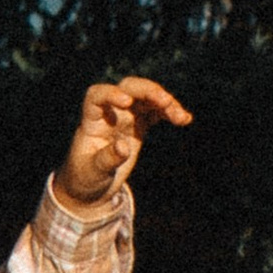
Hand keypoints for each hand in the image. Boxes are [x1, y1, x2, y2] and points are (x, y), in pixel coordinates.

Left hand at [55, 74, 192, 207]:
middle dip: (147, 90)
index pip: (97, 96)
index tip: (126, 102)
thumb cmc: (86, 176)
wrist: (92, 184)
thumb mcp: (94, 172)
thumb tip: (124, 147)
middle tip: (165, 101)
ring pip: (146, 98)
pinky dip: (170, 113)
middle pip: (128, 88)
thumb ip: (108, 159)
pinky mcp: (139, 126)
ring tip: (181, 117)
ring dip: (164, 102)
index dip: (111, 94)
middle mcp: (110, 113)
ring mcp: (126, 117)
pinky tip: (185, 119)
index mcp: (92, 121)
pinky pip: (156, 113)